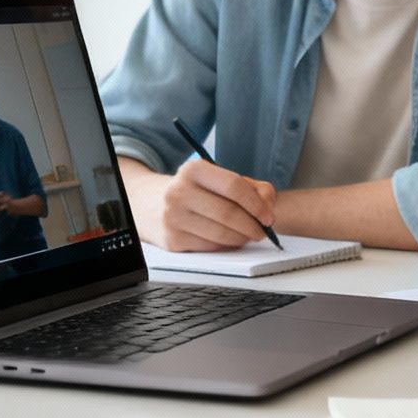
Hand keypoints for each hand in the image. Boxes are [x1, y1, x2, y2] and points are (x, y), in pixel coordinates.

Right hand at [126, 158, 276, 250]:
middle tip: (262, 231)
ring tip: (248, 235)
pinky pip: (210, 247)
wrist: (149, 205)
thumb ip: (251, 187)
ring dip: (242, 238)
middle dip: (252, 226)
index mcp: (193, 170)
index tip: (268, 216)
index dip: (257, 204)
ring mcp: (173, 218)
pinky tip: (229, 240)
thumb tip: (268, 203)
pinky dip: (226, 246)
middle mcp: (179, 192)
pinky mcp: (172, 240)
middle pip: (228, 213)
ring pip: (220, 234)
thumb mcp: (218, 180)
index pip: (234, 186)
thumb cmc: (194, 192)